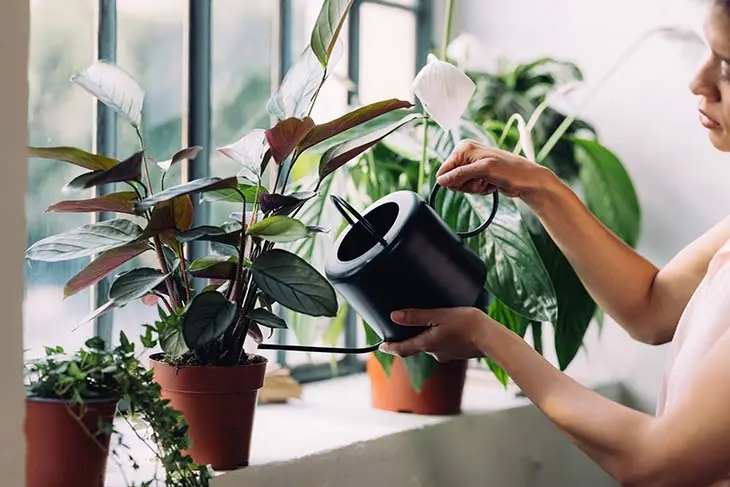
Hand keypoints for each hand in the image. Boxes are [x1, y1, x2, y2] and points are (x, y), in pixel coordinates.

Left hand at [379, 307, 491, 361]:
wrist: (491, 338)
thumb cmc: (466, 324)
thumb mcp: (438, 315)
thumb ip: (416, 316)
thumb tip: (394, 316)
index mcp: (427, 345)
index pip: (402, 349)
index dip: (390, 348)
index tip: (381, 347)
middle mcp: (434, 353)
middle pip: (416, 347)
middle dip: (409, 339)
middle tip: (402, 330)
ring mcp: (446, 355)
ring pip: (430, 346)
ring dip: (426, 337)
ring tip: (426, 323)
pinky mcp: (456, 353)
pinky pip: (442, 346)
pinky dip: (438, 338)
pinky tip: (445, 329)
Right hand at [436, 140, 550, 202]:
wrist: (527, 180)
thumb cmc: (510, 171)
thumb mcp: (483, 170)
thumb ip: (460, 174)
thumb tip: (441, 180)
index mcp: (464, 148)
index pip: (444, 170)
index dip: (453, 181)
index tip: (468, 181)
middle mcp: (466, 155)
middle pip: (451, 179)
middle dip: (466, 185)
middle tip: (482, 181)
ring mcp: (472, 165)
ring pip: (461, 185)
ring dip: (475, 188)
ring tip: (488, 181)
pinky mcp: (478, 174)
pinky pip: (470, 187)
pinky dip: (480, 189)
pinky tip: (490, 184)